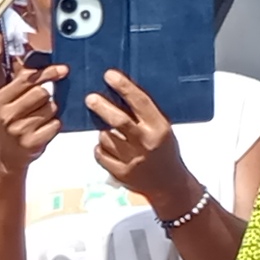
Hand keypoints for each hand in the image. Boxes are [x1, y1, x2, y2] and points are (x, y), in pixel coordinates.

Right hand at [0, 62, 65, 167]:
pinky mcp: (32, 143)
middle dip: (47, 97)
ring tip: (39, 120)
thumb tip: (38, 57)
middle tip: (39, 105)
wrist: (3, 157)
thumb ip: (21, 81)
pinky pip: (55, 125)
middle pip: (42, 93)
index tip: (63, 69)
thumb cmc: (9, 124)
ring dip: (51, 112)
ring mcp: (19, 130)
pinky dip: (53, 126)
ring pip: (51, 108)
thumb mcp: (6, 102)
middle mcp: (6, 114)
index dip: (48, 72)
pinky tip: (43, 130)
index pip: (28, 78)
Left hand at [82, 71, 194, 204]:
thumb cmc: (164, 150)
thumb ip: (144, 115)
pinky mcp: (121, 173)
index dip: (124, 87)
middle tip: (90, 97)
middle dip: (102, 107)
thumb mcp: (162, 129)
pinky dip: (101, 148)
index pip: (140, 103)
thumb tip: (120, 91)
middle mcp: (146, 143)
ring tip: (108, 131)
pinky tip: (108, 147)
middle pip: (119, 121)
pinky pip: (101, 154)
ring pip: (106, 138)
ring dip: (102, 131)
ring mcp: (132, 159)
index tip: (109, 75)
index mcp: (159, 128)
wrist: (170, 184)